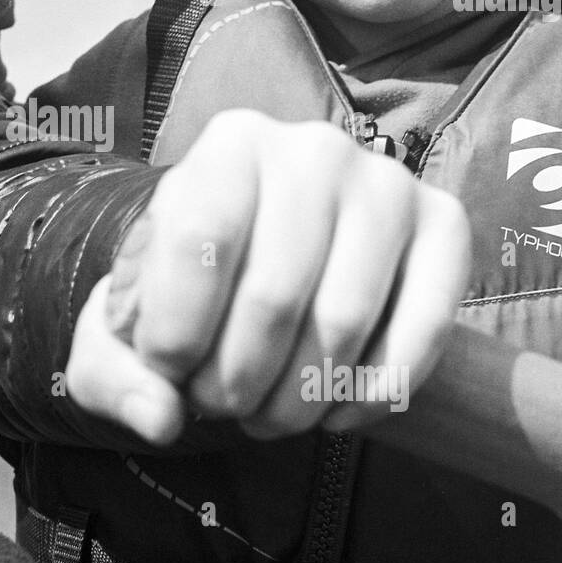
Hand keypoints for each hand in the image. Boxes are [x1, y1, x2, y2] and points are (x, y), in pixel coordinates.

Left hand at [64, 111, 470, 444]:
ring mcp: (387, 185)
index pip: (200, 240)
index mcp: (228, 145)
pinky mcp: (446, 228)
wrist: (266, 268)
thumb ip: (116, 373)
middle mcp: (313, 148)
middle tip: (221, 406)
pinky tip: (335, 414)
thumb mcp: (124, 328)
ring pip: (344, 322)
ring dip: (298, 399)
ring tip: (267, 414)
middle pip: (274, 294)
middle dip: (236, 380)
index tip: (167, 373)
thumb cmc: (188, 293)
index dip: (176, 331)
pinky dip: (374, 395)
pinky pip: (424, 331)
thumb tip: (160, 418)